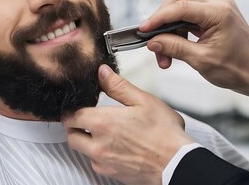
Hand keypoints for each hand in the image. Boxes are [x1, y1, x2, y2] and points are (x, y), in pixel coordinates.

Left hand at [63, 64, 193, 184]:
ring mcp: (103, 162)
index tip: (81, 106)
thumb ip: (118, 86)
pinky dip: (100, 154)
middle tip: (89, 118)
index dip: (73, 109)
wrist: (177, 164)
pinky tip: (115, 146)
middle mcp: (98, 145)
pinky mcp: (111, 174)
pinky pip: (96, 163)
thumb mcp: (143, 101)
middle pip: (71, 135)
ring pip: (83, 151)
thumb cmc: (164, 134)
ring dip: (87, 141)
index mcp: (103, 123)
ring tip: (105, 132)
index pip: (70, 116)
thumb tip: (102, 73)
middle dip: (76, 126)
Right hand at [140, 0, 248, 102]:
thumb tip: (152, 42)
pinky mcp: (214, 10)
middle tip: (154, 43)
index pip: (180, 7)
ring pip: (181, 3)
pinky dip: (178, 26)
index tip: (143, 29)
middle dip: (162, 20)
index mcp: (219, 12)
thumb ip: (174, 47)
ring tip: (165, 53)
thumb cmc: (237, 69)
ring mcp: (217, 4)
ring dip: (169, 26)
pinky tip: (175, 44)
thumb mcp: (201, 61)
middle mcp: (219, 2)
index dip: (158, 18)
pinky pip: (188, 11)